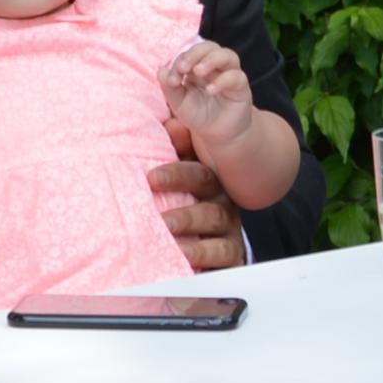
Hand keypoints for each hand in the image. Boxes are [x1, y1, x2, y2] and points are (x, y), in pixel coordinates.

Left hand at [150, 144, 244, 273]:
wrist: (219, 247)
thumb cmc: (194, 207)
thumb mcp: (186, 178)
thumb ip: (179, 152)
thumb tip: (171, 124)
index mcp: (211, 184)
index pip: (199, 173)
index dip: (177, 174)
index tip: (152, 178)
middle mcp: (222, 204)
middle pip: (208, 197)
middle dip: (182, 198)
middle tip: (157, 208)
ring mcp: (227, 231)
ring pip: (213, 223)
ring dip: (189, 225)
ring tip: (166, 230)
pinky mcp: (230, 256)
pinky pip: (221, 256)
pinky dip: (202, 256)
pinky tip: (182, 258)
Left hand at [159, 39, 258, 150]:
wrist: (217, 135)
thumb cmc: (198, 115)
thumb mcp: (179, 103)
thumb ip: (169, 87)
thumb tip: (161, 71)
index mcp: (198, 67)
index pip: (189, 55)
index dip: (179, 62)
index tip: (171, 80)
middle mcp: (215, 67)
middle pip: (209, 47)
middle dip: (194, 54)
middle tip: (183, 68)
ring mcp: (230, 74)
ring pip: (227, 55)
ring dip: (211, 60)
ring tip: (198, 72)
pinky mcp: (240, 87)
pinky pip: (235, 76)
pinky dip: (222, 80)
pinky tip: (210, 91)